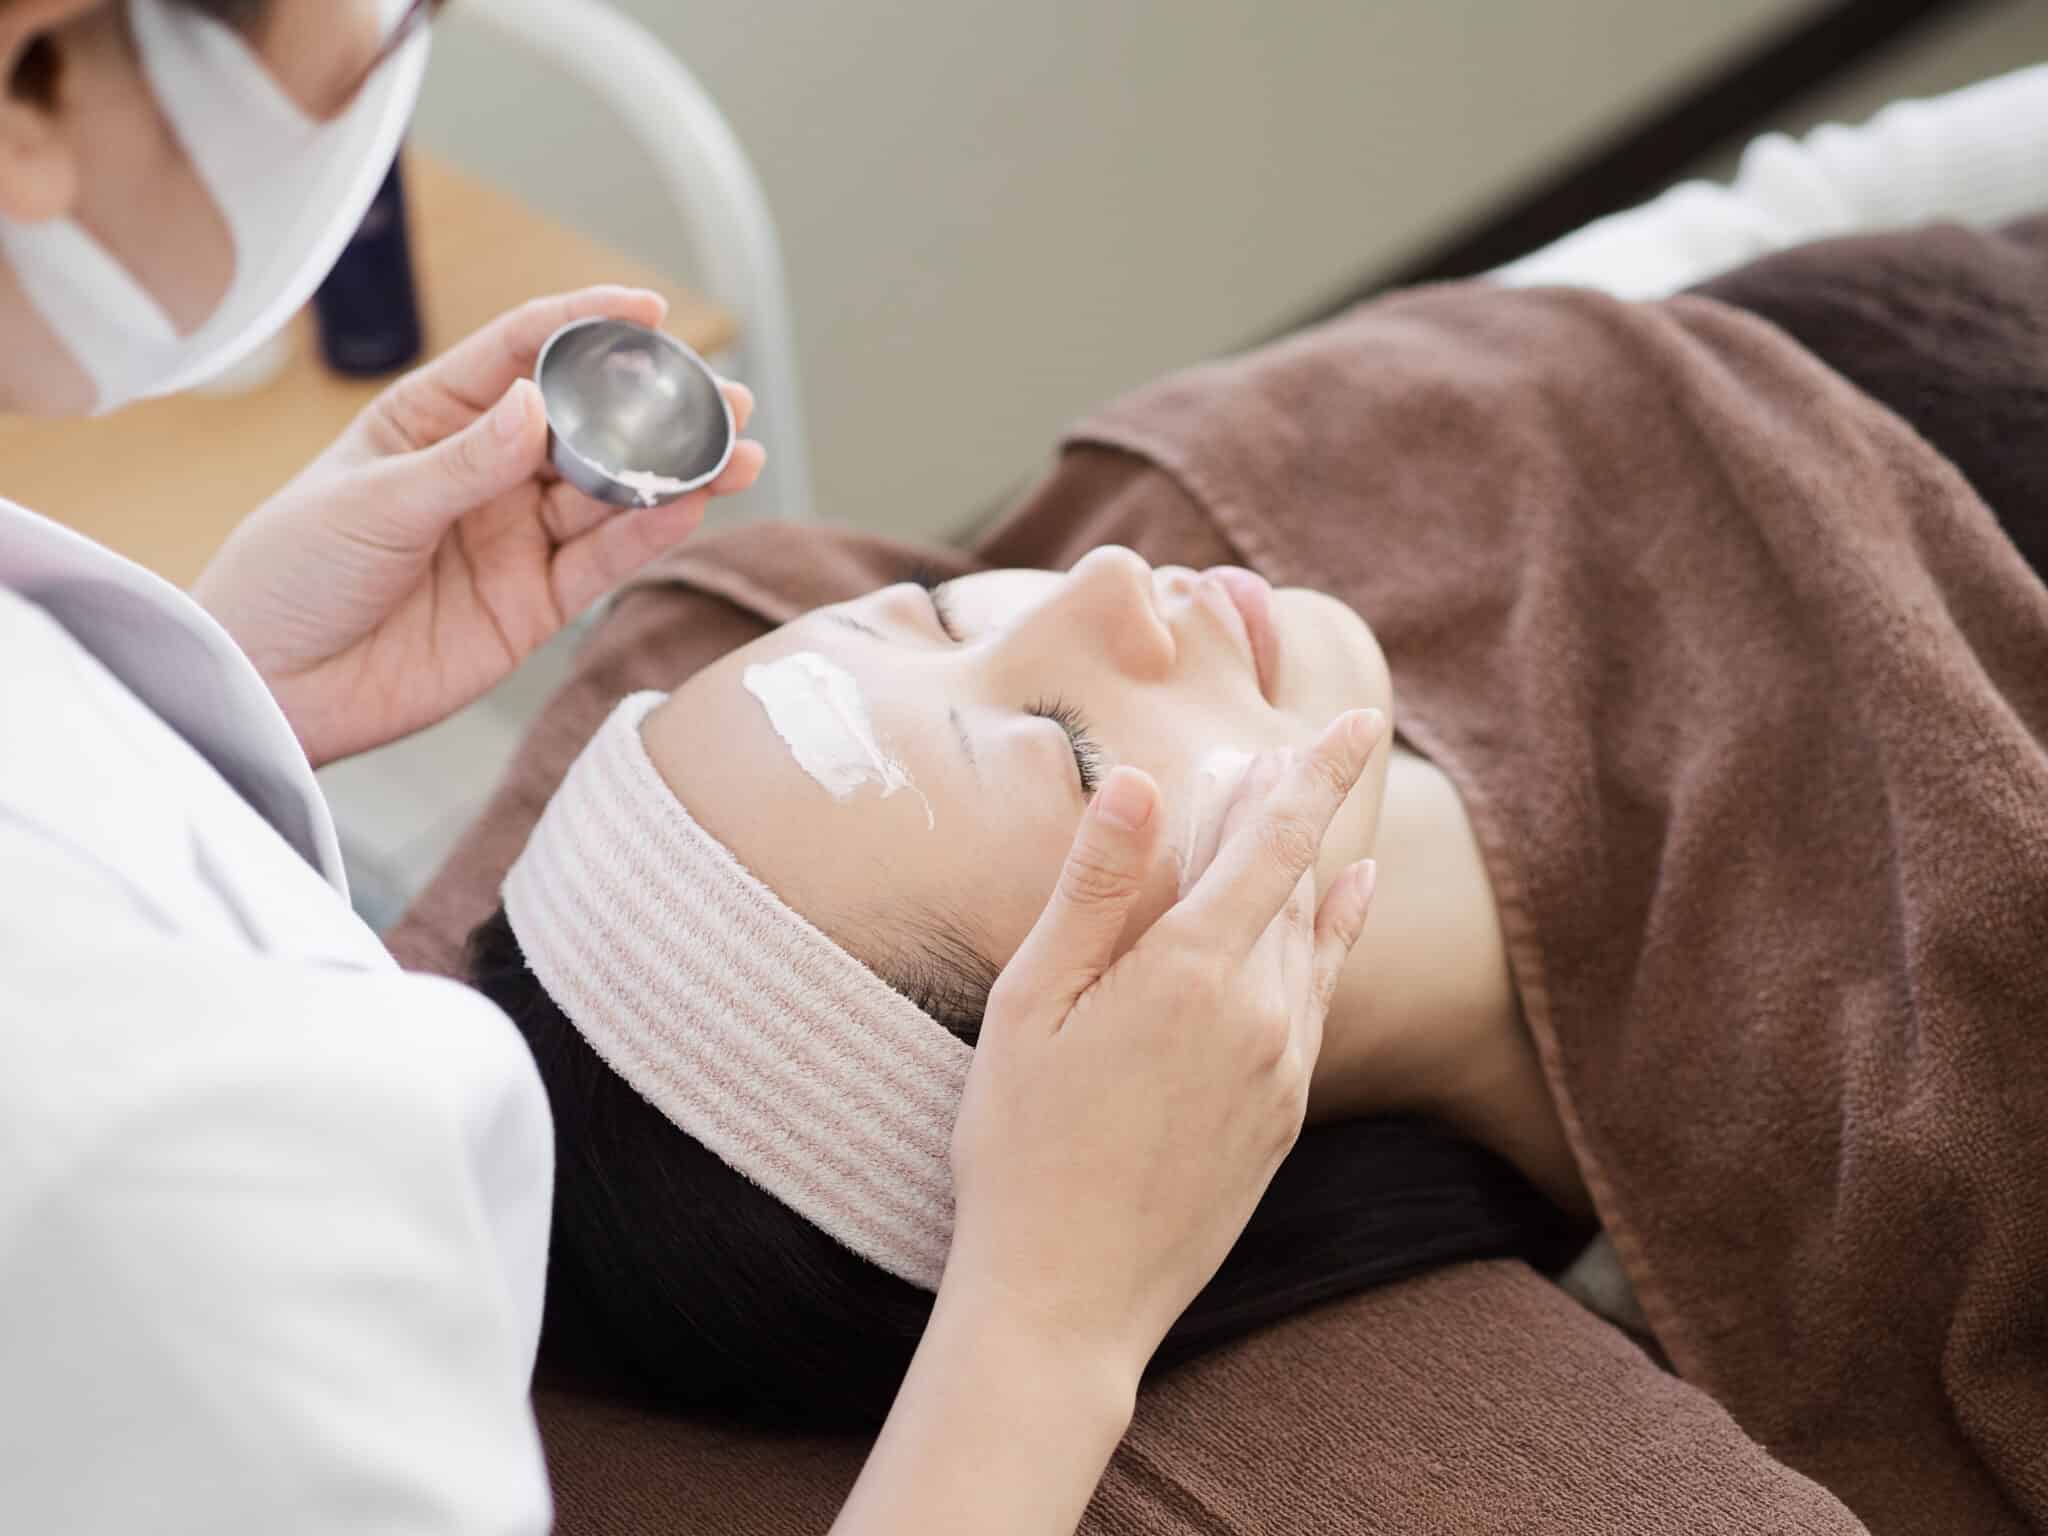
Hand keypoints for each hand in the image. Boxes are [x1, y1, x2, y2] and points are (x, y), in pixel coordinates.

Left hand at [192, 287, 765, 767]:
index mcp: (432, 420)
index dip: (584, 325)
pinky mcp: (532, 605)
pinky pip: (601, 563)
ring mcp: (513, 538)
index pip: (521, 353)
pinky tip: (690, 507)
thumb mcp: (371, 503)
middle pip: (586, 426)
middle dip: (655, 408)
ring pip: (610, 495)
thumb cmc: (291, 576)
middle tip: (719, 395)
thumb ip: (464, 462)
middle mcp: (485, 473)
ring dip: (672, 474)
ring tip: (733, 452)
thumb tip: (536, 405)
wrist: (274, 688)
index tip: (645, 309)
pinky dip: (646, 537)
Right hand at [945, 708, 1385, 1391]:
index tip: (1353, 717)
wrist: (1068, 1298)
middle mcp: (1261, 1014)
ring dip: (1305, 866)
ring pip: (1308, 937)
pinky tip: (1348, 898)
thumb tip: (1142, 781)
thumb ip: (1095, 889)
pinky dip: (1336, 935)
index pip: (1274, 843)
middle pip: (1293, 881)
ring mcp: (1283, 1068)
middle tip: (1292, 742)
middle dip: (1292, 806)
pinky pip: (1322, 996)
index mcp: (1193, 973)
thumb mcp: (1031, 1004)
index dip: (1313, 773)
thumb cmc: (1021, 1146)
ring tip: (1301, 806)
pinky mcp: (1286, 1113)